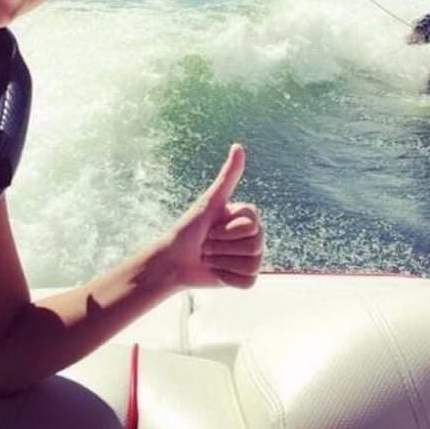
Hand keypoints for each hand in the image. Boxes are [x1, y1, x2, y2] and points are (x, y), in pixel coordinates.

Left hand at [163, 144, 262, 289]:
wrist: (174, 260)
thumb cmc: (189, 228)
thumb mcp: (209, 201)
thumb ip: (228, 176)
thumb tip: (238, 146)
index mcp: (249, 217)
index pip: (251, 226)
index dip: (226, 230)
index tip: (211, 227)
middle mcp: (255, 237)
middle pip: (254, 246)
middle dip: (222, 246)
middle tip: (207, 244)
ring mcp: (252, 258)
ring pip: (251, 265)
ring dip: (222, 262)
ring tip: (210, 256)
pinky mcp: (246, 279)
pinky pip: (248, 282)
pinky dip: (226, 278)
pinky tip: (216, 272)